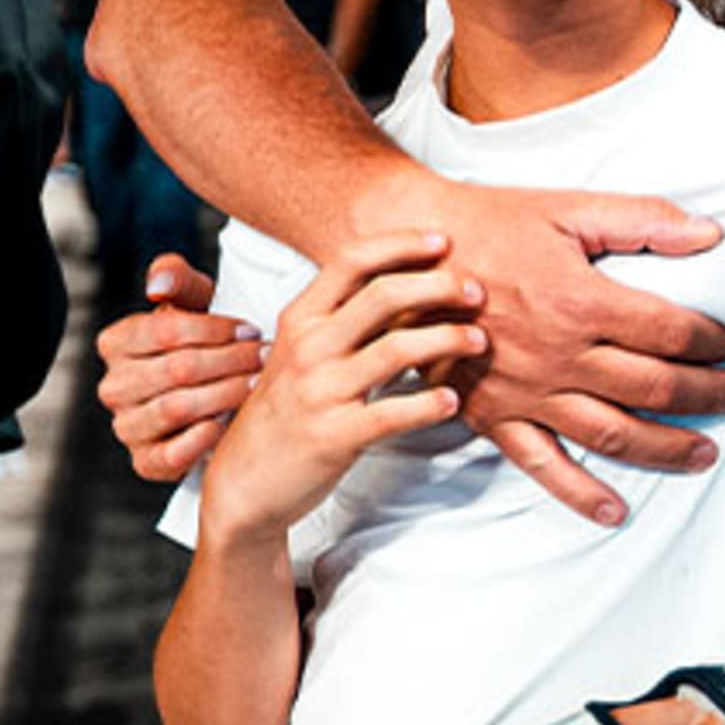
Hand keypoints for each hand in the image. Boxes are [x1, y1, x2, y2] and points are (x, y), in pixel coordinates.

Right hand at [95, 255, 260, 481]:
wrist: (212, 391)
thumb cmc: (204, 339)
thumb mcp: (195, 301)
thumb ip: (178, 278)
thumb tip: (158, 284)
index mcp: (118, 342)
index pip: (165, 331)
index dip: (215, 329)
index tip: (250, 330)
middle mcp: (114, 386)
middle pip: (177, 369)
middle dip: (230, 360)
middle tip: (265, 356)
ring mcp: (128, 426)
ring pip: (177, 408)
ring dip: (225, 394)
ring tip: (258, 383)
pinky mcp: (146, 461)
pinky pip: (169, 456)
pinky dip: (201, 440)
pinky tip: (227, 425)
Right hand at [198, 231, 485, 544]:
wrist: (244, 483)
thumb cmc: (286, 411)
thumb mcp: (303, 353)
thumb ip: (345, 320)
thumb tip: (412, 286)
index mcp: (301, 319)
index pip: (352, 261)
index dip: (401, 245)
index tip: (443, 242)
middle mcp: (308, 348)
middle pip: (384, 295)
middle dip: (441, 285)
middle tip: (477, 292)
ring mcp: (320, 391)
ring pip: (398, 348)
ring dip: (450, 339)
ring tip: (479, 341)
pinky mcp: (334, 436)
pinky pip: (394, 412)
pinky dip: (431, 403)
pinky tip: (453, 398)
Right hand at [365, 173, 724, 528]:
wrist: (410, 257)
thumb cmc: (494, 225)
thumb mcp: (570, 208)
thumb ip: (644, 220)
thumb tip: (711, 234)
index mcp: (583, 300)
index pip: (671, 332)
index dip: (712, 341)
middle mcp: (560, 355)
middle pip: (654, 387)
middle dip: (706, 395)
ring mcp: (527, 392)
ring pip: (612, 433)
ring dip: (665, 448)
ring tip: (704, 454)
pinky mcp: (494, 416)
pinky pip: (542, 463)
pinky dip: (579, 493)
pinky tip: (615, 510)